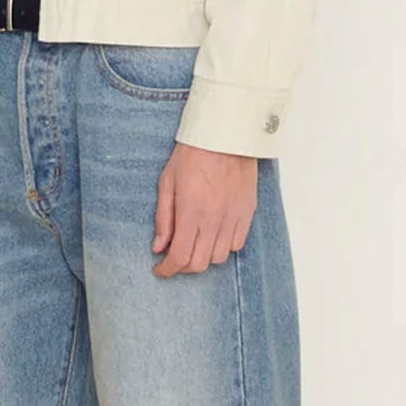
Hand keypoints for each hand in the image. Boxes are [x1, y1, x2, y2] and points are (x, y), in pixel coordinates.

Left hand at [152, 141, 257, 274]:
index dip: (167, 270)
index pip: (179, 257)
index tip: (160, 269)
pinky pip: (237, 244)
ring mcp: (233, 217)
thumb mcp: (167, 183)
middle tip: (175, 257)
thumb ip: (163, 218)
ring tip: (195, 244)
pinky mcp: (247, 213)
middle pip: (199, 264)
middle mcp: (213, 219)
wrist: (224, 136)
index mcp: (190, 212)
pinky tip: (214, 235)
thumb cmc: (193, 154)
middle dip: (183, 267)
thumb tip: (158, 247)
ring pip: (220, 258)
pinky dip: (224, 247)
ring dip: (204, 257)